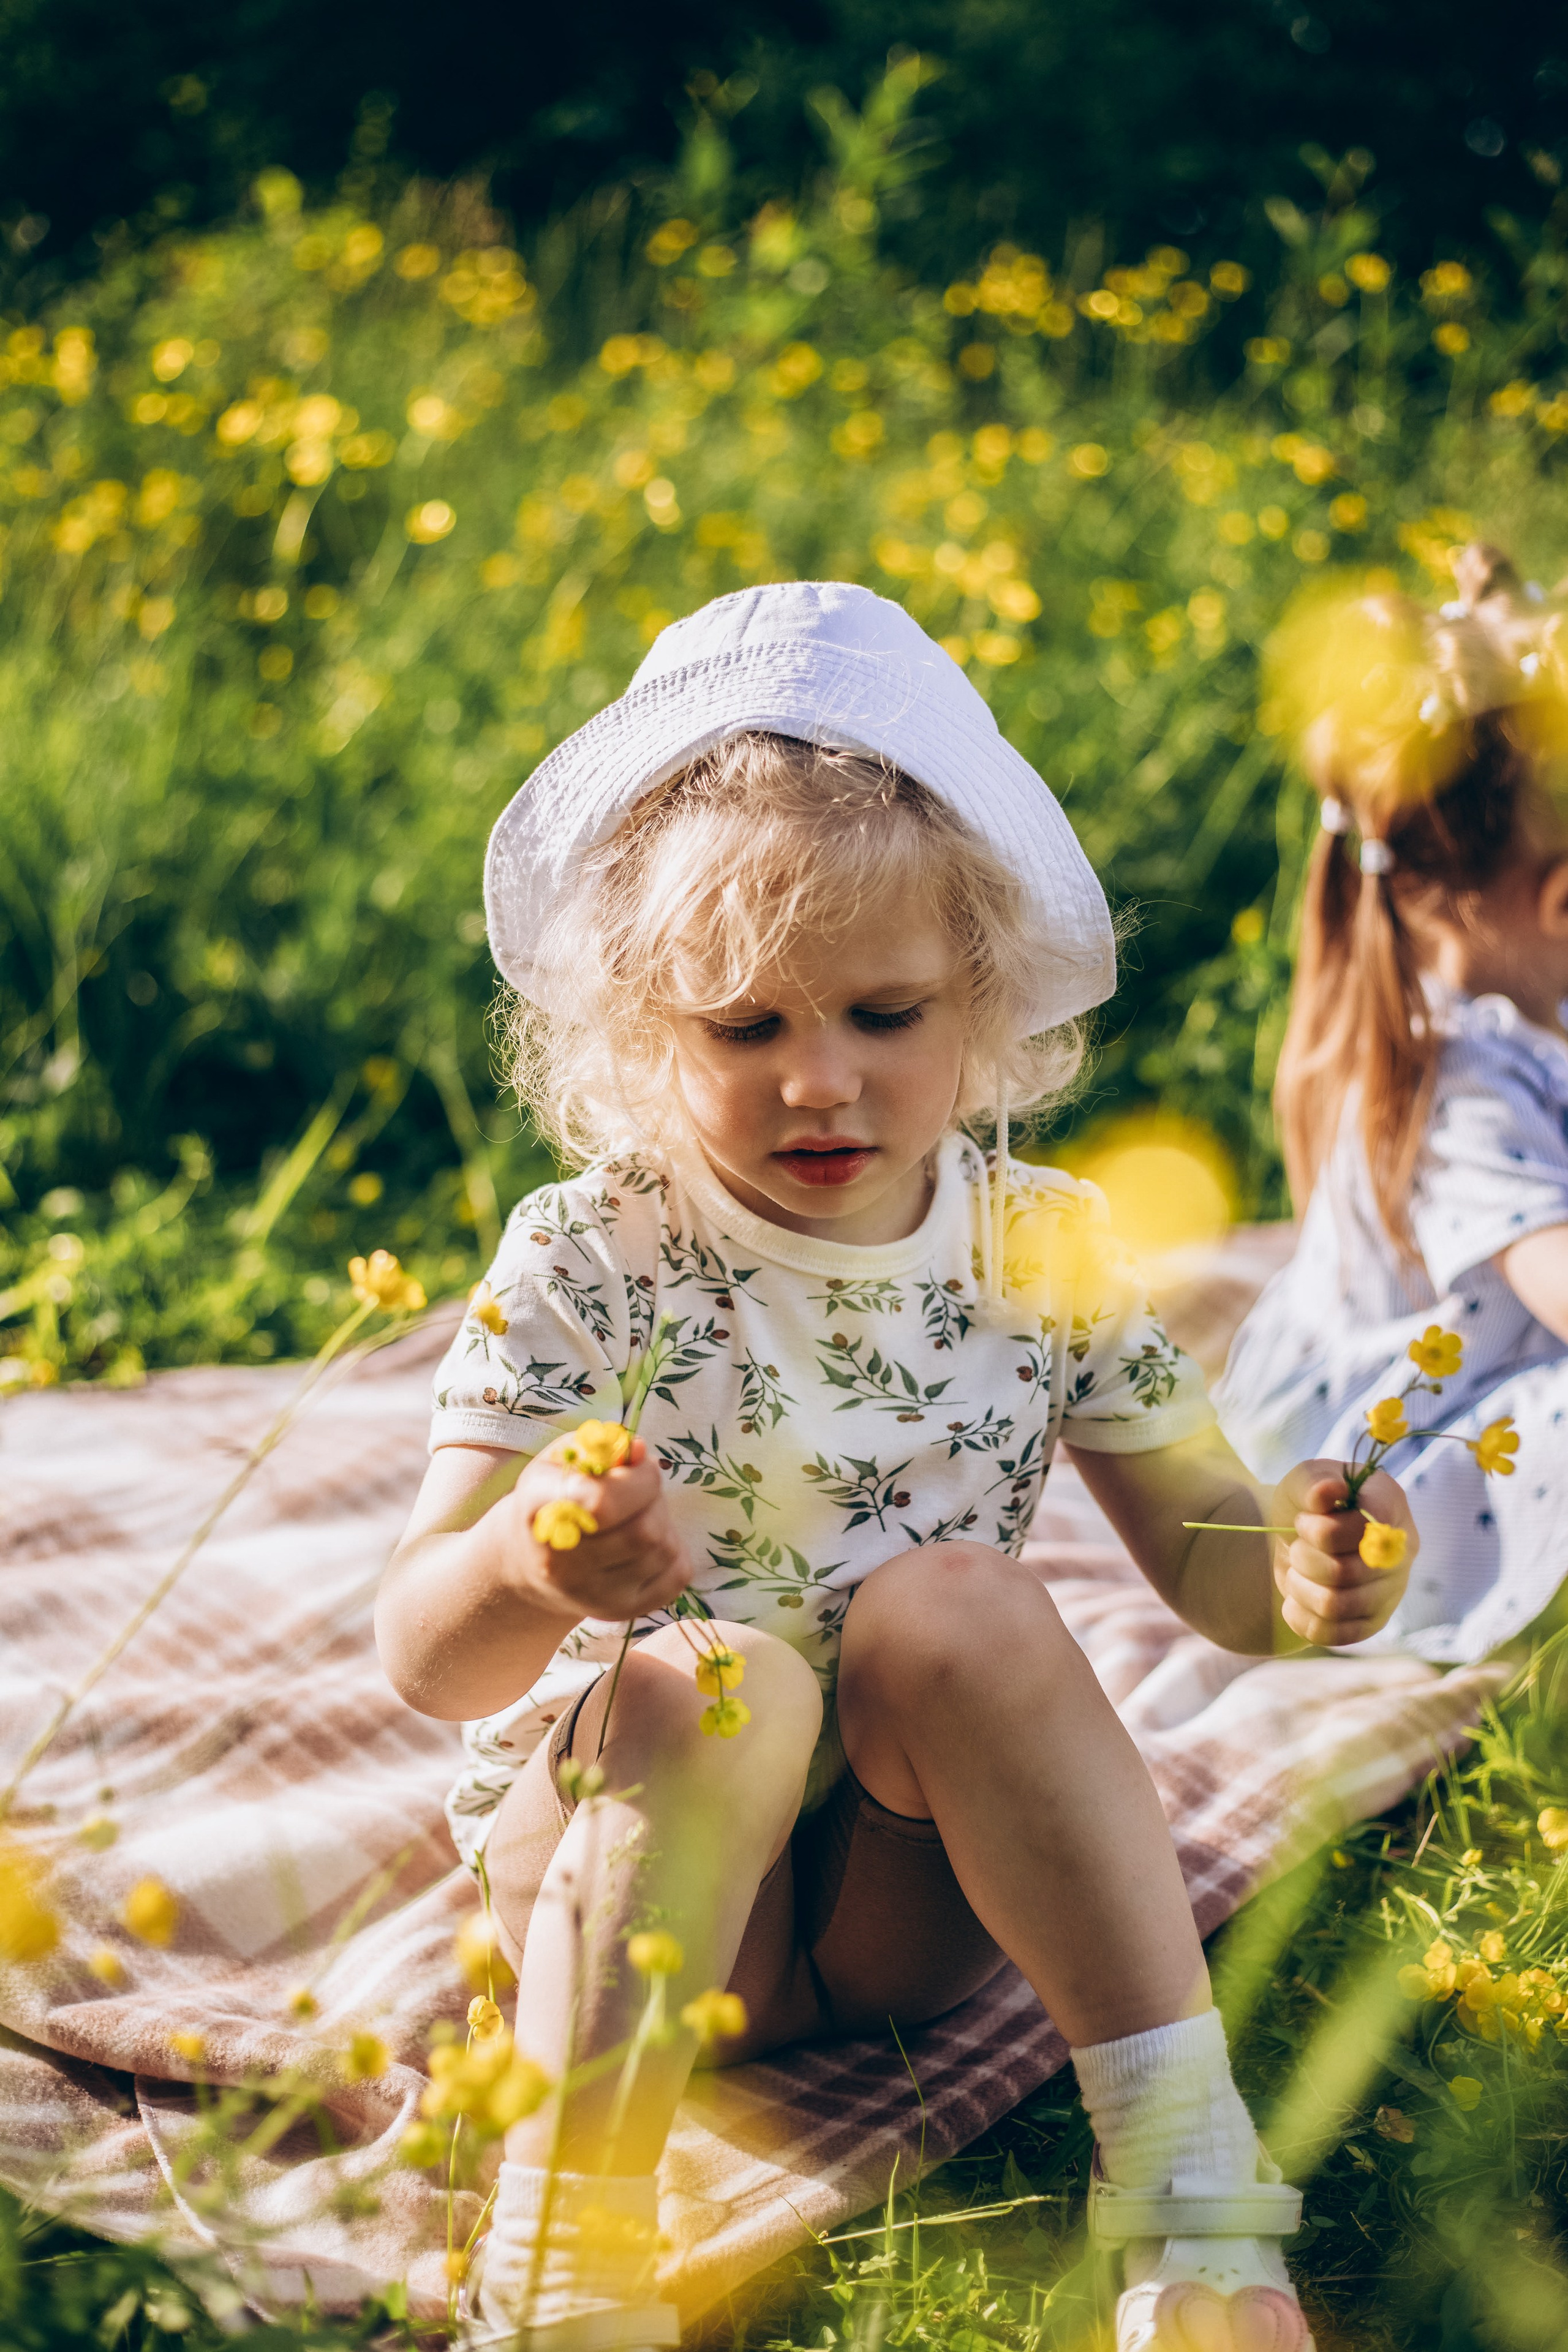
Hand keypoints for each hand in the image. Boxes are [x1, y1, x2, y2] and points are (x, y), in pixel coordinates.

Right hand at [504, 1438, 691, 1625]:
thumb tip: (640, 1451)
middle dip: (655, 1499)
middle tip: (641, 1489)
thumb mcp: (564, 1460)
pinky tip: (649, 1543)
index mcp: (540, 1512)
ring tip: (641, 1514)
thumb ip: (601, 1446)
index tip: (639, 1466)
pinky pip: (677, 1576)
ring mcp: (590, 1594)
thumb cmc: (554, 1497)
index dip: (638, 1480)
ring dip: (665, 1523)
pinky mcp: (617, 1611)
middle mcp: (560, 1562)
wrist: (529, 1561)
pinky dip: (675, 1552)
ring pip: (663, 1551)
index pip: (602, 1504)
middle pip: (644, 1531)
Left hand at [1270, 1460, 1416, 1647]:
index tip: (1305, 1520)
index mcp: (1391, 1504)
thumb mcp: (1302, 1482)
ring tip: (1296, 1571)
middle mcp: (1401, 1550)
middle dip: (1304, 1558)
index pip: (1370, 1529)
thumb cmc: (1307, 1506)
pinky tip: (1296, 1598)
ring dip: (1300, 1586)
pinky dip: (1301, 1616)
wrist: (1298, 1541)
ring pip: (1336, 1606)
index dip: (1325, 1531)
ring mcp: (1392, 1590)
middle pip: (1346, 1572)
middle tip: (1297, 1547)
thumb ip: (1314, 1482)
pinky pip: (1332, 1634)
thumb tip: (1330, 1491)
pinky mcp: (1373, 1622)